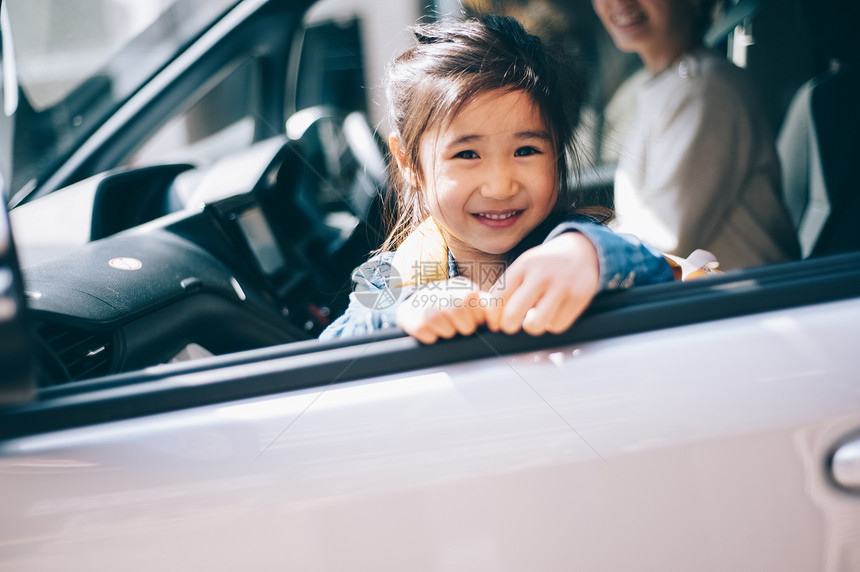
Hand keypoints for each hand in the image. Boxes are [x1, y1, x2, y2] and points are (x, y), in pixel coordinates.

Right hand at [396, 277, 485, 343]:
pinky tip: (432, 332)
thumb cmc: (453, 310)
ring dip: (446, 331)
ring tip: (446, 330)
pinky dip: (430, 337)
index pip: (470, 297)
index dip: (476, 316)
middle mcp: (438, 288)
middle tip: (460, 328)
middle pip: (455, 308)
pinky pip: (422, 330)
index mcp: (460, 285)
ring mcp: (420, 300)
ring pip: (437, 318)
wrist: (420, 308)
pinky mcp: (406, 314)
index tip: (474, 321)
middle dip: (463, 326)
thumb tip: (497, 321)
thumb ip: (488, 307)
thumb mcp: (474, 306)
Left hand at [485, 232, 599, 335]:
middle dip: (508, 326)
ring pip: (535, 325)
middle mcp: (542, 275)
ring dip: (532, 326)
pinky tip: (554, 312)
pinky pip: (556, 326)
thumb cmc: (545, 265)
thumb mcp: (524, 266)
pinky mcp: (580, 298)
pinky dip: (553, 324)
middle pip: (513, 314)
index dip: (493, 316)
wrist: (581, 251)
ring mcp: (562, 286)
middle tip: (511, 325)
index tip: (495, 322)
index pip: (498, 298)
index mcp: (524, 265)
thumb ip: (506, 287)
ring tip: (535, 316)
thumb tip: (491, 317)